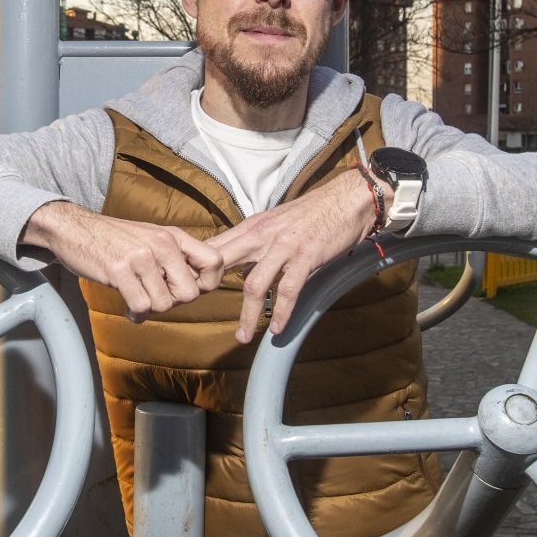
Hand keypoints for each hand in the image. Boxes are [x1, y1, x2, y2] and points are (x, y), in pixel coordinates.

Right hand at [21, 201, 224, 318]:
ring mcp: (141, 256)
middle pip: (189, 293)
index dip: (207, 284)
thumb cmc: (114, 240)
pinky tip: (127, 308)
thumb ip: (175, 258)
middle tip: (155, 297)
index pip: (214, 262)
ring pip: (163, 304)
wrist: (73, 228)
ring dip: (149, 310)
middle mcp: (162, 243)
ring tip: (136, 301)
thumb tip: (198, 288)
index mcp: (174, 236)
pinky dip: (135, 314)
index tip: (186, 290)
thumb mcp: (151, 238)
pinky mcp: (119, 269)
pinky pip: (141, 306)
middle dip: (173, 303)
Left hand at [205, 169, 378, 342]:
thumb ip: (255, 245)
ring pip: (254, 284)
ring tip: (243, 336)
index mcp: (253, 227)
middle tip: (198, 310)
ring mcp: (284, 246)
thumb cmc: (313, 213)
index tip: (188, 288)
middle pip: (223, 262)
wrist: (348, 199)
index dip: (197, 267)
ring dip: (247, 314)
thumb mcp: (275, 223)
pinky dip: (280, 312)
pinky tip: (276, 328)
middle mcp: (263, 235)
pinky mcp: (306, 256)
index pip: (214, 246)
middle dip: (207, 287)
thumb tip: (239, 269)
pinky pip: (288, 290)